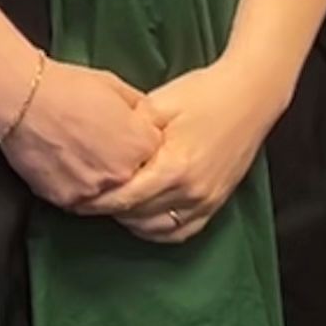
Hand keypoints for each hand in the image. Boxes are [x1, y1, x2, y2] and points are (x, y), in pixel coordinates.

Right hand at [0, 58, 169, 211]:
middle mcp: (123, 174)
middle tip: (103, 146)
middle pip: (135, 178)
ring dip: (102, 180)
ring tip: (84, 157)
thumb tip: (147, 121)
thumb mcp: (115, 87)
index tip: (128, 136)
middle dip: (124, 164)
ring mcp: (95, 191)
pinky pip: (81, 200)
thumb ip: (138, 110)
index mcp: (140, 145)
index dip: (140, 143)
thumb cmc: (67, 86)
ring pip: (109, 194)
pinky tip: (67, 167)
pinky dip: (77, 187)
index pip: (156, 154)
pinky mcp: (67, 201)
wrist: (22, 98)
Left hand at [87, 53, 292, 242]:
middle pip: (138, 214)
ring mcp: (207, 200)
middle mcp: (192, 191)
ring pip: (158, 228)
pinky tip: (142, 217)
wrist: (250, 95)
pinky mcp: (217, 202)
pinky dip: (158, 229)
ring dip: (131, 220)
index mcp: (175, 166)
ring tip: (110, 206)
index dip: (96, 201)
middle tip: (85, 200)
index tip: (75, 198)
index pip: (126, 197)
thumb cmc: (204, 94)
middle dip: (108, 210)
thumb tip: (101, 149)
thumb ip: (129, 130)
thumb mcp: (159, 104)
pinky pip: (183, 231)